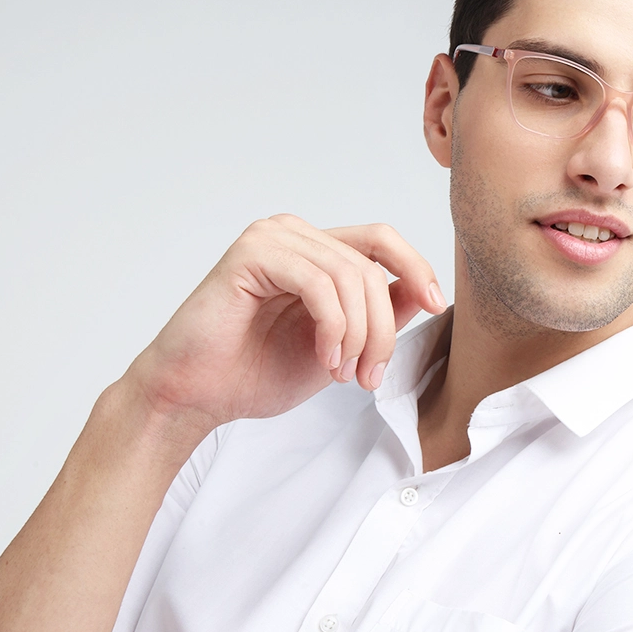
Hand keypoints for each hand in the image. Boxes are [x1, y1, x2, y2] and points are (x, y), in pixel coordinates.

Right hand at [122, 214, 445, 438]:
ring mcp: (271, 238)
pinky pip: (319, 282)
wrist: (196, 396)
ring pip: (351, 276)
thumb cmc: (256, 372)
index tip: (435, 307)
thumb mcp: (340, 347)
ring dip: (359, 335)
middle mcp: (294, 235)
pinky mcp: (251, 254)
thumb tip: (421, 294)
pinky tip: (324, 358)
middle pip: (372, 265)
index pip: (381, 241)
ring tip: (343, 374)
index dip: (417, 268)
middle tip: (369, 377)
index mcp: (315, 251)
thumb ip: (377, 317)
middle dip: (383, 328)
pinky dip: (333, 326)